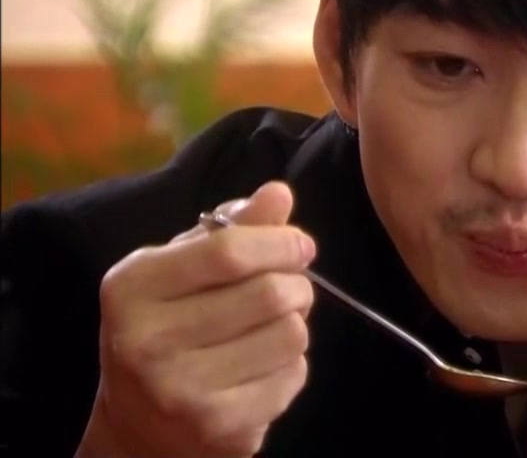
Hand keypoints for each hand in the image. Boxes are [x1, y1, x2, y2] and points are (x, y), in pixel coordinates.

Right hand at [76, 181, 316, 457]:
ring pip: (291, 334)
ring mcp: (181, 391)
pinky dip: (292, 365)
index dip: (281, 242)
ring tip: (271, 328)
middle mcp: (146, 341)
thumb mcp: (182, 269)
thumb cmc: (168, 326)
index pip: (228, 251)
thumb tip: (279, 193)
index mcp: (131, 287)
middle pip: (270, 293)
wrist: (140, 422)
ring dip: (295, 324)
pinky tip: (262, 367)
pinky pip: (294, 375)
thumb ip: (231, 229)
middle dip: (298, 284)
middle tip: (291, 288)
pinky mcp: (219, 427)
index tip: (300, 245)